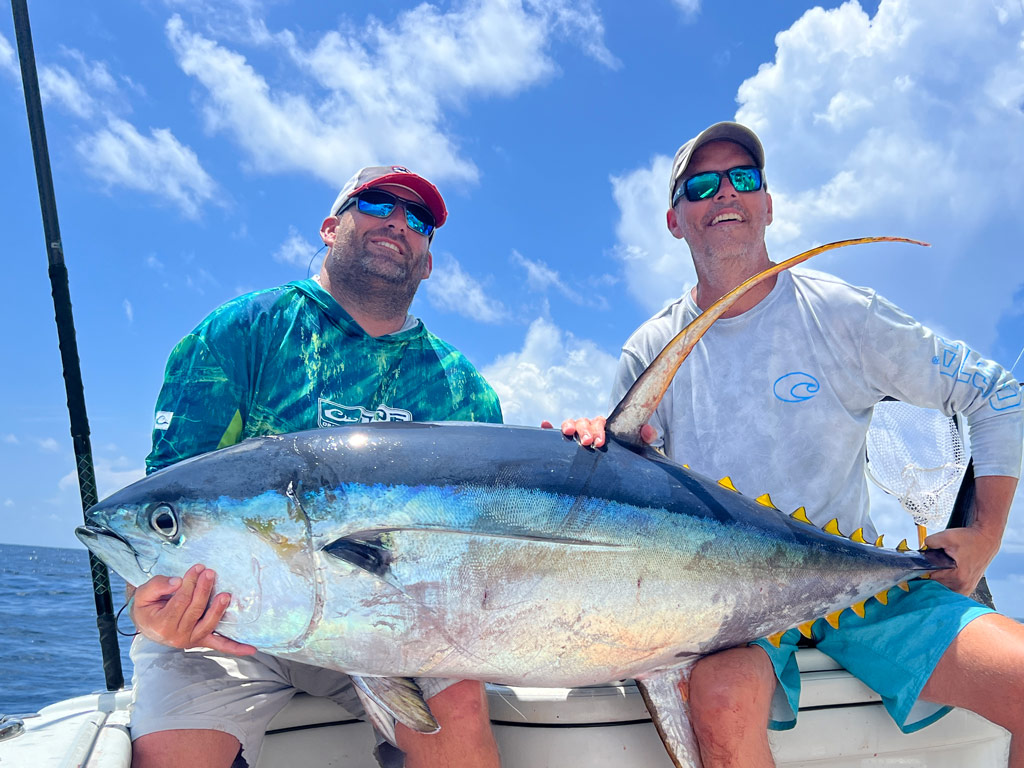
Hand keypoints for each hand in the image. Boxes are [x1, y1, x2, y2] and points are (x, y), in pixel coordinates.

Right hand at [130, 564, 257, 654]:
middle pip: (195, 610)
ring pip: (208, 624)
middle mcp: (177, 636)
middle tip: (210, 573)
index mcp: (162, 625)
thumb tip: (178, 582)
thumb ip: (158, 585)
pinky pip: (219, 645)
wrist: (146, 623)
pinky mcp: (201, 640)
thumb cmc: (147, 606)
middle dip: (204, 589)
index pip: (181, 601)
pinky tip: (251, 649)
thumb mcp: (144, 594)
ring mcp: (191, 640)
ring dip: (218, 610)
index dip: (190, 583)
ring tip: (226, 595)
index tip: (198, 568)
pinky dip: (235, 648)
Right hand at [539, 417, 656, 447]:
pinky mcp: (565, 441)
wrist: (616, 456)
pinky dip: (548, 428)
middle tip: (588, 443)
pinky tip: (544, 425)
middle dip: (585, 431)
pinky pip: (554, 432)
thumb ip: (645, 436)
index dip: (599, 431)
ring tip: (568, 433)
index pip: (600, 423)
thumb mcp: (636, 444)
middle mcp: (589, 426)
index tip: (600, 443)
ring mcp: (577, 432)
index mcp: (604, 425)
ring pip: (570, 423)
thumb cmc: (623, 449)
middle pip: (584, 422)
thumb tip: (649, 432)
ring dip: (568, 426)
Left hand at [922, 525, 1000, 595]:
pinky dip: (948, 584)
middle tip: (933, 565)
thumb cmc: (971, 539)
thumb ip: (931, 542)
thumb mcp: (947, 536)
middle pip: (937, 586)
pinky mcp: (970, 587)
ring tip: (941, 569)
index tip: (924, 566)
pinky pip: (953, 591)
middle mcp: (964, 585)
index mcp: (958, 576)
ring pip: (945, 590)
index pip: (931, 579)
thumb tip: (923, 548)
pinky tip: (946, 575)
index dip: (924, 571)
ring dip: (940, 581)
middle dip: (932, 576)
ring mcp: (968, 587)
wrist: (986, 539)